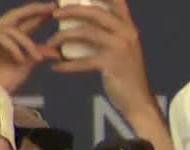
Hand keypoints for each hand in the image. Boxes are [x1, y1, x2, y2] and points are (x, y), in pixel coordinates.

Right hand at [0, 3, 58, 93]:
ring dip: (28, 43)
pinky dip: (13, 47)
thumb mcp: (24, 68)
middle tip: (51, 7)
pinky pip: (0, 36)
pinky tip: (20, 60)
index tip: (54, 12)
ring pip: (11, 29)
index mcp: (4, 41)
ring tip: (37, 58)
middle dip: (34, 10)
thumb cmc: (0, 86)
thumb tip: (56, 51)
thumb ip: (35, 56)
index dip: (37, 16)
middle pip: (14, 15)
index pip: (22, 24)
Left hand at [47, 0, 153, 117]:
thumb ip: (112, 35)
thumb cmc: (127, 76)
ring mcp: (119, 49)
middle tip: (54, 14)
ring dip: (63, 36)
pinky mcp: (111, 65)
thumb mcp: (124, 50)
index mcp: (129, 28)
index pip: (117, 1)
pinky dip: (66, 65)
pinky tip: (56, 67)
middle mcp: (126, 34)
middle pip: (95, 12)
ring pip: (86, 33)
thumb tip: (84, 25)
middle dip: (71, 10)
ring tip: (50, 42)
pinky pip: (83, 61)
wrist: (138, 101)